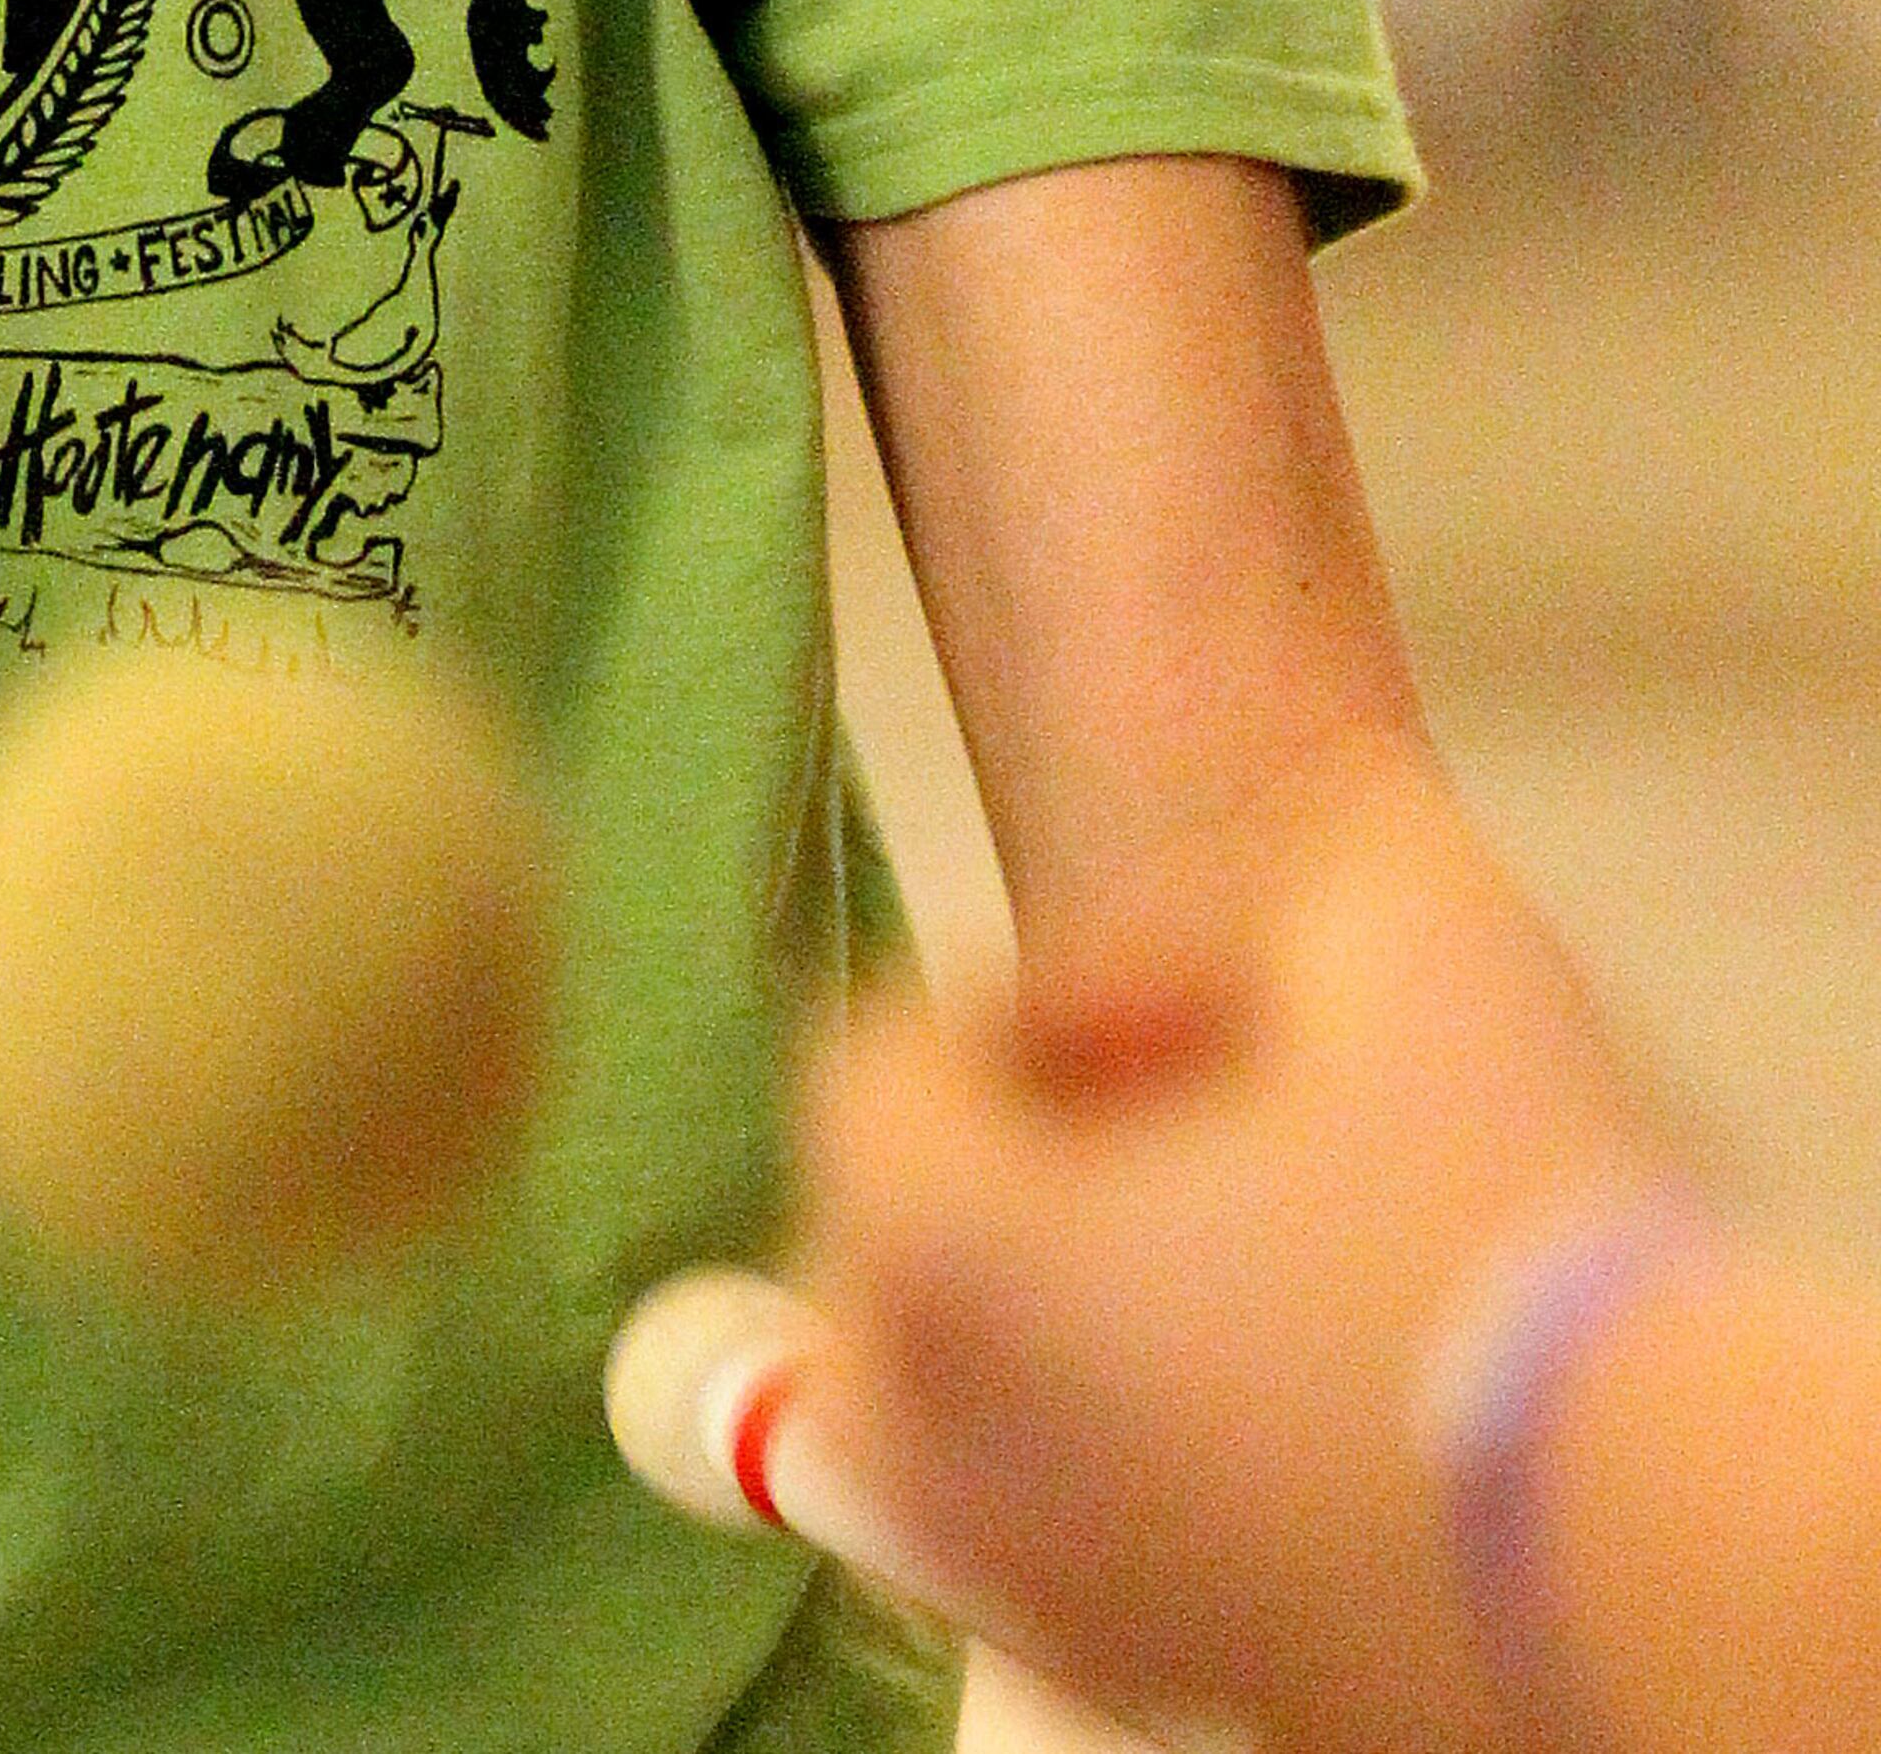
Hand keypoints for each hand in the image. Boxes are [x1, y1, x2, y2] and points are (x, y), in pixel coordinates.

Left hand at [793, 744, 1676, 1753]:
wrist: (1670, 1547)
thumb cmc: (1498, 1224)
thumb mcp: (1398, 908)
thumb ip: (1250, 875)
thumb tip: (1199, 933)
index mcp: (940, 1254)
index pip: (877, 1072)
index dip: (1032, 999)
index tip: (1187, 1015)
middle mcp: (941, 1451)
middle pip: (892, 1252)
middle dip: (1017, 1161)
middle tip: (1197, 1131)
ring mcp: (1047, 1597)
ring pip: (967, 1417)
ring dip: (1066, 1315)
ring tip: (1247, 1269)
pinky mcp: (1160, 1689)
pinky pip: (1079, 1539)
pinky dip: (1139, 1455)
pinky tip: (1305, 1397)